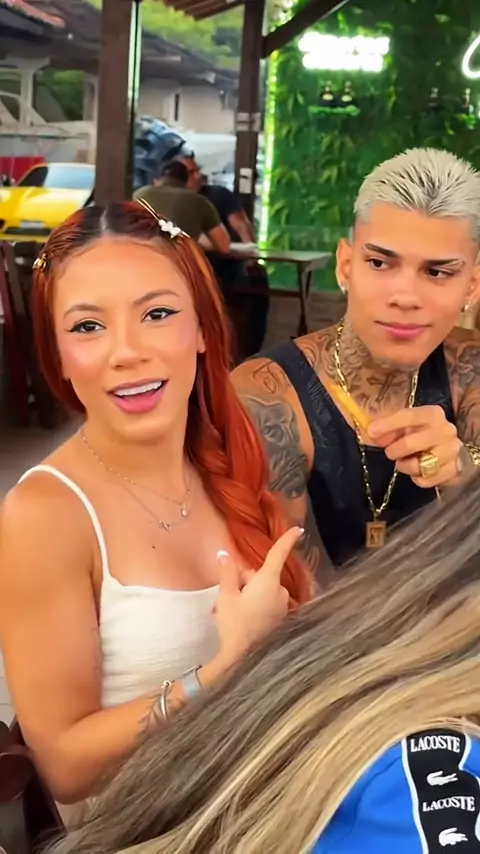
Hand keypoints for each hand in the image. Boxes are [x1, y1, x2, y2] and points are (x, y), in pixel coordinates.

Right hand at [214, 527, 302, 665]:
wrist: (243, 658)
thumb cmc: (235, 624)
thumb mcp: (226, 596)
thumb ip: (227, 572)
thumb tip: (224, 554)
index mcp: (268, 582)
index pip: (278, 555)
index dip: (287, 540)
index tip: (298, 529)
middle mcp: (279, 591)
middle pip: (259, 576)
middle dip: (243, 582)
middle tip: (225, 598)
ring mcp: (281, 606)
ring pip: (261, 591)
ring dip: (246, 595)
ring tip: (227, 611)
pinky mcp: (280, 619)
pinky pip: (266, 603)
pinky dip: (253, 606)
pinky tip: (239, 618)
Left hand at [368, 405, 461, 488]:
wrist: (449, 451)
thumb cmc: (421, 435)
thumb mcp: (406, 426)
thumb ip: (388, 428)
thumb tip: (372, 433)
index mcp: (433, 414)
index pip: (408, 416)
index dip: (387, 424)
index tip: (371, 431)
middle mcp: (445, 431)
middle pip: (410, 443)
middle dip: (394, 450)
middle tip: (390, 452)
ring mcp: (451, 452)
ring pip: (419, 465)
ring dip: (405, 466)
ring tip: (404, 462)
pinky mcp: (453, 471)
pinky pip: (425, 480)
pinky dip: (416, 478)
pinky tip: (418, 471)